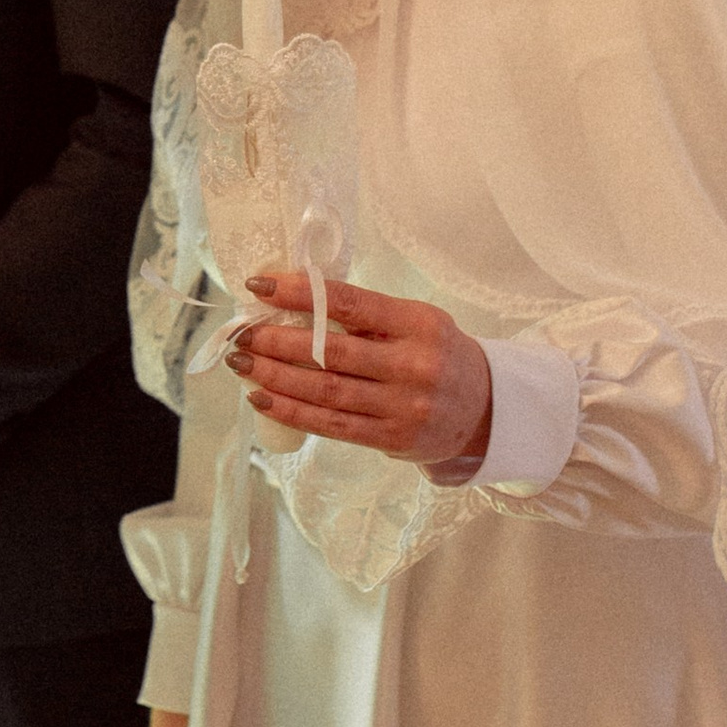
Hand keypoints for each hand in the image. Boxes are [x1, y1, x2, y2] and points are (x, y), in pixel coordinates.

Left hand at [230, 272, 492, 471]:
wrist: (485, 410)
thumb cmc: (439, 354)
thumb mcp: (418, 322)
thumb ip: (368, 315)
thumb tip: (296, 302)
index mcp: (418, 325)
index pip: (349, 303)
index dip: (300, 294)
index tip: (260, 287)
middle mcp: (412, 366)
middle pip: (330, 352)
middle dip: (277, 342)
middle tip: (243, 333)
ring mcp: (402, 407)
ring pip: (324, 392)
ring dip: (274, 377)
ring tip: (241, 363)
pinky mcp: (390, 439)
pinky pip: (330, 425)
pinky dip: (290, 412)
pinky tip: (261, 398)